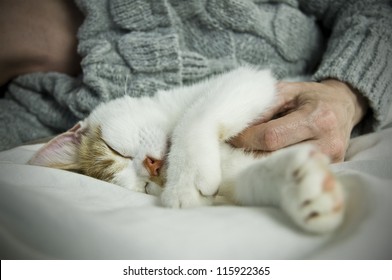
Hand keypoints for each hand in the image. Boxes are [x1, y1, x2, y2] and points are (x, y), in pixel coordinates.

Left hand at [230, 80, 367, 161]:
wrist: (342, 106)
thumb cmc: (310, 97)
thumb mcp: (287, 91)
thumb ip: (263, 107)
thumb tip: (237, 129)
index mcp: (317, 118)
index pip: (271, 137)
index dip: (246, 139)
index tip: (231, 137)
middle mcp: (327, 143)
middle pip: (275, 157)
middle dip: (249, 153)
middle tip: (233, 148)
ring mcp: (329, 161)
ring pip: (282, 169)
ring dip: (259, 163)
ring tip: (247, 154)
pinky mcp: (329, 171)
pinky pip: (293, 172)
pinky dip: (275, 167)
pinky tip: (265, 161)